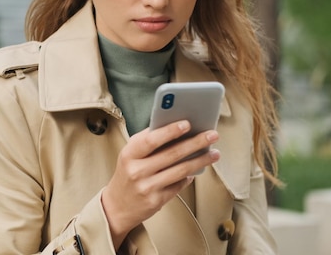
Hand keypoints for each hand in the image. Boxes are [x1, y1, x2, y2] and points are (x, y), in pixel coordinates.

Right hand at [101, 120, 219, 248]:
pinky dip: (190, 176)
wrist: (116, 206)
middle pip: (172, 154)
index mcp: (129, 154)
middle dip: (196, 143)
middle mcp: (137, 171)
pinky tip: (198, 169)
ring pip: (180, 170)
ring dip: (201, 160)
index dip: (170, 131)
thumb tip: (177, 127)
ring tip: (214, 153)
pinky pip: (179, 185)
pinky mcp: (156, 201)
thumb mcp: (130, 155)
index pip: (151, 139)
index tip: (188, 123)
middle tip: (212, 135)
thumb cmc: (127, 173)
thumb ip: (148, 141)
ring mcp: (147, 187)